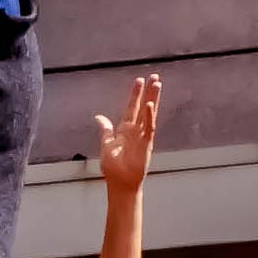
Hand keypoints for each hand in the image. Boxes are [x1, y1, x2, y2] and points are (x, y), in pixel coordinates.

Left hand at [93, 72, 162, 196]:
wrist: (120, 182)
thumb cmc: (114, 166)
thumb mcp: (106, 144)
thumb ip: (105, 129)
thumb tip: (99, 117)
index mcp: (125, 129)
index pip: (131, 107)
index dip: (135, 94)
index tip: (139, 80)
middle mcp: (136, 130)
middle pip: (143, 106)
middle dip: (148, 91)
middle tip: (154, 76)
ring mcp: (142, 135)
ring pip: (149, 113)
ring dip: (153, 98)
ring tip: (157, 84)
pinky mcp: (146, 143)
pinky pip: (149, 127)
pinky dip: (149, 116)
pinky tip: (150, 104)